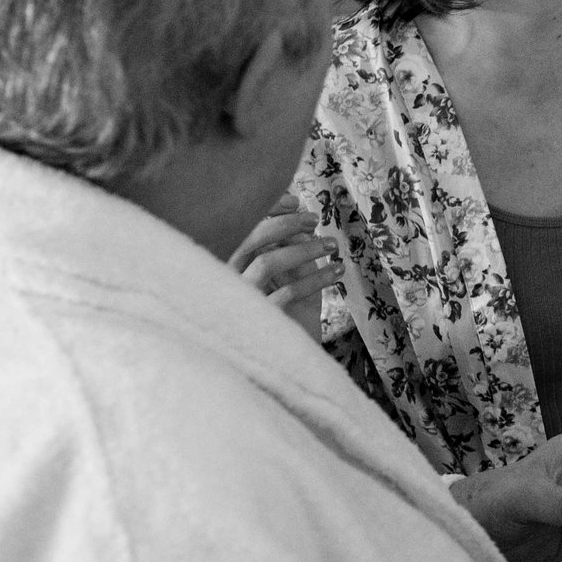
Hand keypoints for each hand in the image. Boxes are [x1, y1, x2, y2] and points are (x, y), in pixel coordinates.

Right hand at [229, 194, 337, 342]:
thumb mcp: (281, 274)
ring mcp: (240, 300)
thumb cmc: (281, 309)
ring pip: (268, 263)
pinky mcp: (260, 320)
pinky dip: (316, 279)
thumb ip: (282, 245)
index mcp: (225, 263)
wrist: (278, 360)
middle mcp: (224, 279)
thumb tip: (297, 211)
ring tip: (332, 245)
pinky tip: (336, 272)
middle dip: (287, 223)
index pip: (239, 225)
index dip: (266, 209)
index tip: (294, 200)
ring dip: (304, 249)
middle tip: (315, 219)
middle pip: (250, 239)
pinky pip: (288, 293)